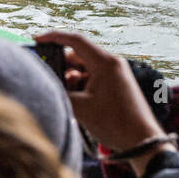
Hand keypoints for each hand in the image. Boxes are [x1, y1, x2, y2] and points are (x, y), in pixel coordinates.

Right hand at [35, 29, 164, 172]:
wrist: (141, 140)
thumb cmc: (114, 122)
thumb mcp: (80, 108)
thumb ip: (60, 92)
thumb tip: (46, 83)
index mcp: (105, 62)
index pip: (75, 41)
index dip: (54, 37)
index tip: (37, 39)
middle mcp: (111, 63)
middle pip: (78, 56)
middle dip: (62, 67)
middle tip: (49, 79)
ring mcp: (114, 74)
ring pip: (84, 69)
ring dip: (71, 80)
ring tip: (68, 99)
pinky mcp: (115, 84)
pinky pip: (92, 78)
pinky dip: (80, 87)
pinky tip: (77, 103)